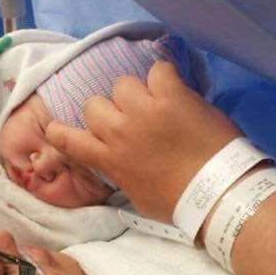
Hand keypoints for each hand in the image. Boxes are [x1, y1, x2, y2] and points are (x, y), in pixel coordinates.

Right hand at [45, 61, 239, 222]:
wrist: (215, 192)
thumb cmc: (177, 203)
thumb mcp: (137, 197)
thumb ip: (122, 174)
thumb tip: (121, 165)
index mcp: (109, 159)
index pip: (68, 139)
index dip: (60, 131)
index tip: (60, 129)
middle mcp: (119, 131)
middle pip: (93, 104)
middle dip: (109, 111)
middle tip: (128, 119)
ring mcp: (144, 110)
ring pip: (122, 84)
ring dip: (136, 93)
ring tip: (154, 103)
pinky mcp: (172, 95)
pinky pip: (158, 70)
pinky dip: (165, 78)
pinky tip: (175, 91)